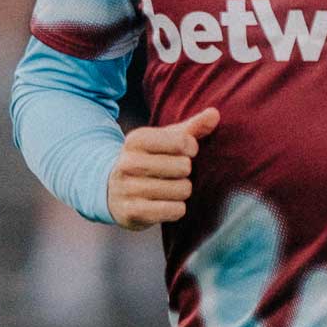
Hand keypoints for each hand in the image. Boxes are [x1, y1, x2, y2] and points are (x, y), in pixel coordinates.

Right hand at [107, 107, 219, 230]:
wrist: (112, 190)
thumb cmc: (149, 159)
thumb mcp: (166, 140)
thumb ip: (192, 127)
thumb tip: (214, 114)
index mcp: (136, 139)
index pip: (182, 141)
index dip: (191, 148)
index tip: (184, 151)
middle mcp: (128, 162)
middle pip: (183, 167)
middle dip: (185, 172)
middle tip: (173, 173)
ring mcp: (128, 189)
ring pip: (181, 190)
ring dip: (182, 191)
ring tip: (169, 188)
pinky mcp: (132, 213)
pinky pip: (174, 210)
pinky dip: (177, 209)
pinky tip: (166, 204)